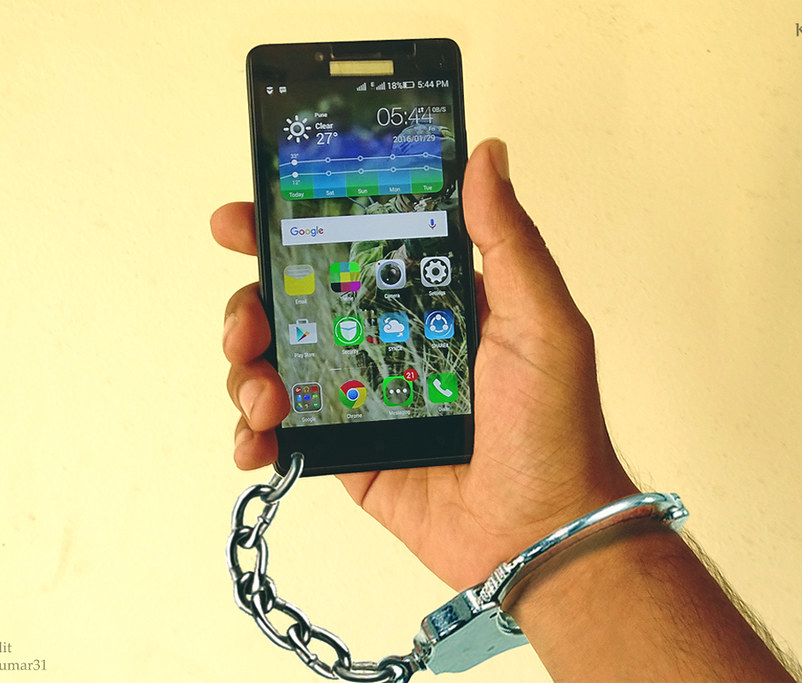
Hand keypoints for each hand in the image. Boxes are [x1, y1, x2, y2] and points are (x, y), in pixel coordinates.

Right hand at [212, 139, 636, 589]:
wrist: (539, 535)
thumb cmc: (554, 430)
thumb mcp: (542, 322)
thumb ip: (508, 240)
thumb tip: (486, 156)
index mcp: (425, 299)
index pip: (348, 246)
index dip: (292, 227)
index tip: (248, 218)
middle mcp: (386, 339)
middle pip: (294, 301)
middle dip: (252, 301)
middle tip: (247, 319)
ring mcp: (359, 396)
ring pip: (275, 361)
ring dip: (247, 367)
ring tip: (265, 393)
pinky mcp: (343, 450)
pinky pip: (280, 431)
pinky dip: (252, 431)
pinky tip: (257, 438)